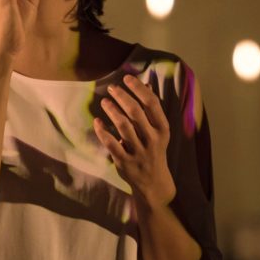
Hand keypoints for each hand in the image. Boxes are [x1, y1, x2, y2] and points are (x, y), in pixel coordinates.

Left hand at [94, 74, 175, 208]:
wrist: (154, 181)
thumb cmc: (155, 150)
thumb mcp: (158, 131)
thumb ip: (152, 110)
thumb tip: (146, 85)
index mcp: (162, 129)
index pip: (152, 103)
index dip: (138, 89)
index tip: (127, 78)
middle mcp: (152, 139)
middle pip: (136, 112)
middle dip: (123, 97)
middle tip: (112, 88)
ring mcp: (139, 151)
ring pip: (123, 126)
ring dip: (112, 111)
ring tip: (105, 101)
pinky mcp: (125, 162)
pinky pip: (111, 144)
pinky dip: (102, 131)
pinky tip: (97, 121)